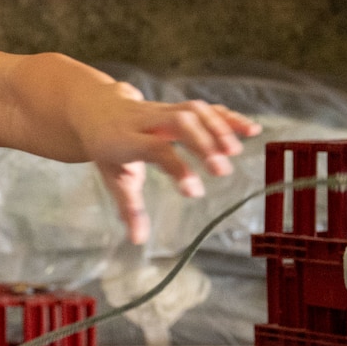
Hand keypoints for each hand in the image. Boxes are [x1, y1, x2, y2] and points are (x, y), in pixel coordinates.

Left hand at [82, 82, 262, 244]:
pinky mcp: (177, 106)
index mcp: (125, 139)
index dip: (177, 167)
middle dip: (202, 143)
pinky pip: (204, 108)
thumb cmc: (108, 149)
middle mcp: (144, 120)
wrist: (96, 109)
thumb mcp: (112, 177)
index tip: (195, 191)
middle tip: (222, 171)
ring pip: (192, 110)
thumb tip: (138, 239)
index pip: (154, 149)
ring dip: (218, 128)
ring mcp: (162, 110)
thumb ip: (128, 207)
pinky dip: (227, 117)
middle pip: (178, 122)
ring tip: (236, 152)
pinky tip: (250, 129)